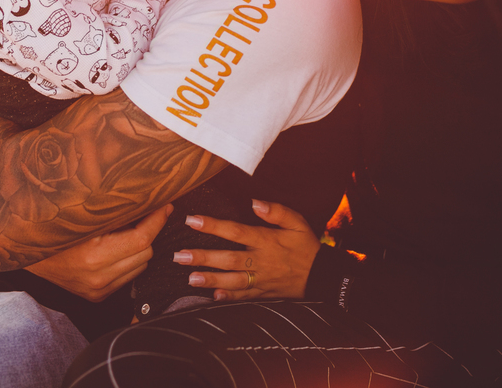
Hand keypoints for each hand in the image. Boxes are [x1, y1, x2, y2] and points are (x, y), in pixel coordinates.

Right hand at [25, 204, 173, 301]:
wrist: (25, 252)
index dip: (157, 220)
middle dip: (150, 231)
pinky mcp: (97, 297)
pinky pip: (128, 276)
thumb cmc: (52, 227)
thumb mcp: (81, 215)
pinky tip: (119, 247)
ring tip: (131, 229)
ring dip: (141, 247)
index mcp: (93, 256)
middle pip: (146, 252)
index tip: (165, 204)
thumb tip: (146, 197)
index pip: (142, 238)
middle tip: (148, 212)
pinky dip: (130, 261)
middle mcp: (98, 277)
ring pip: (141, 265)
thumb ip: (113, 209)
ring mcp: (98, 290)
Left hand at [175, 199, 320, 301]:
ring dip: (210, 279)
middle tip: (179, 256)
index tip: (191, 220)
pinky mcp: (263, 293)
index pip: (235, 231)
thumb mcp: (298, 223)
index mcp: (266, 240)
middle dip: (202, 257)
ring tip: (189, 278)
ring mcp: (261, 279)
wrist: (322, 276)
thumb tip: (254, 202)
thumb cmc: (307, 246)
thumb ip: (277, 212)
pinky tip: (213, 297)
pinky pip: (244, 297)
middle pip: (228, 259)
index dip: (212, 226)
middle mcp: (261, 261)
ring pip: (232, 280)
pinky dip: (229, 298)